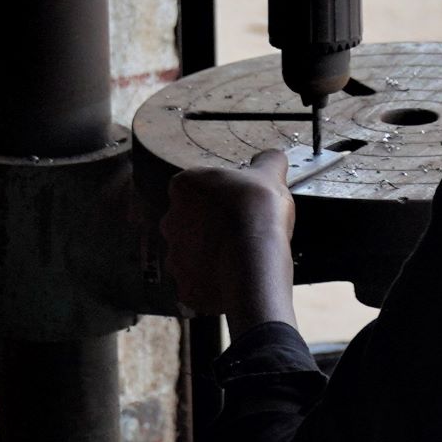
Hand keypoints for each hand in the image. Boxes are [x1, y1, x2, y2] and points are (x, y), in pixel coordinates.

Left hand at [162, 148, 297, 326]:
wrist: (253, 267)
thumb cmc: (256, 215)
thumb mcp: (269, 176)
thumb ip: (268, 161)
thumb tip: (271, 156)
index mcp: (183, 187)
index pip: (196, 186)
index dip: (220, 195)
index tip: (239, 203)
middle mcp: (170, 219)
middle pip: (190, 219)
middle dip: (211, 224)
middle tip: (240, 229)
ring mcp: (174, 256)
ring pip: (192, 252)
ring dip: (211, 253)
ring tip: (240, 255)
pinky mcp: (183, 285)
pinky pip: (197, 281)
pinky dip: (213, 281)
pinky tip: (234, 276)